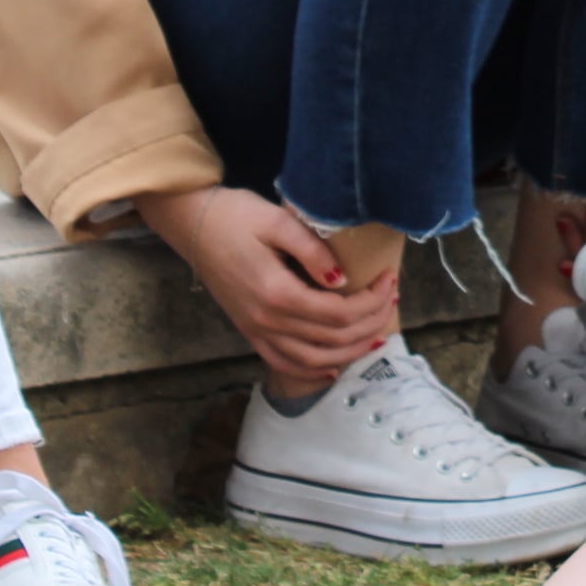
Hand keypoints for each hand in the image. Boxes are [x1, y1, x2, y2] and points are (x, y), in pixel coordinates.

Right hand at [139, 185, 398, 388]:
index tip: (390, 279)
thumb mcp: (277, 220)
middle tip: (392, 299)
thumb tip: (342, 280)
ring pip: (311, 359)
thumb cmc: (235, 215)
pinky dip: (310, 370)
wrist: (193, 223)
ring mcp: (255, 329)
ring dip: (349, 352)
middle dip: (370, 322)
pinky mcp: (248, 329)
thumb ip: (312, 251)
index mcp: (276, 292)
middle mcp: (266, 319)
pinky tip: (332, 366)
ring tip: (376, 334)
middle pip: (332, 339)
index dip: (371, 301)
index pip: (339, 312)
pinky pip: (282, 362)